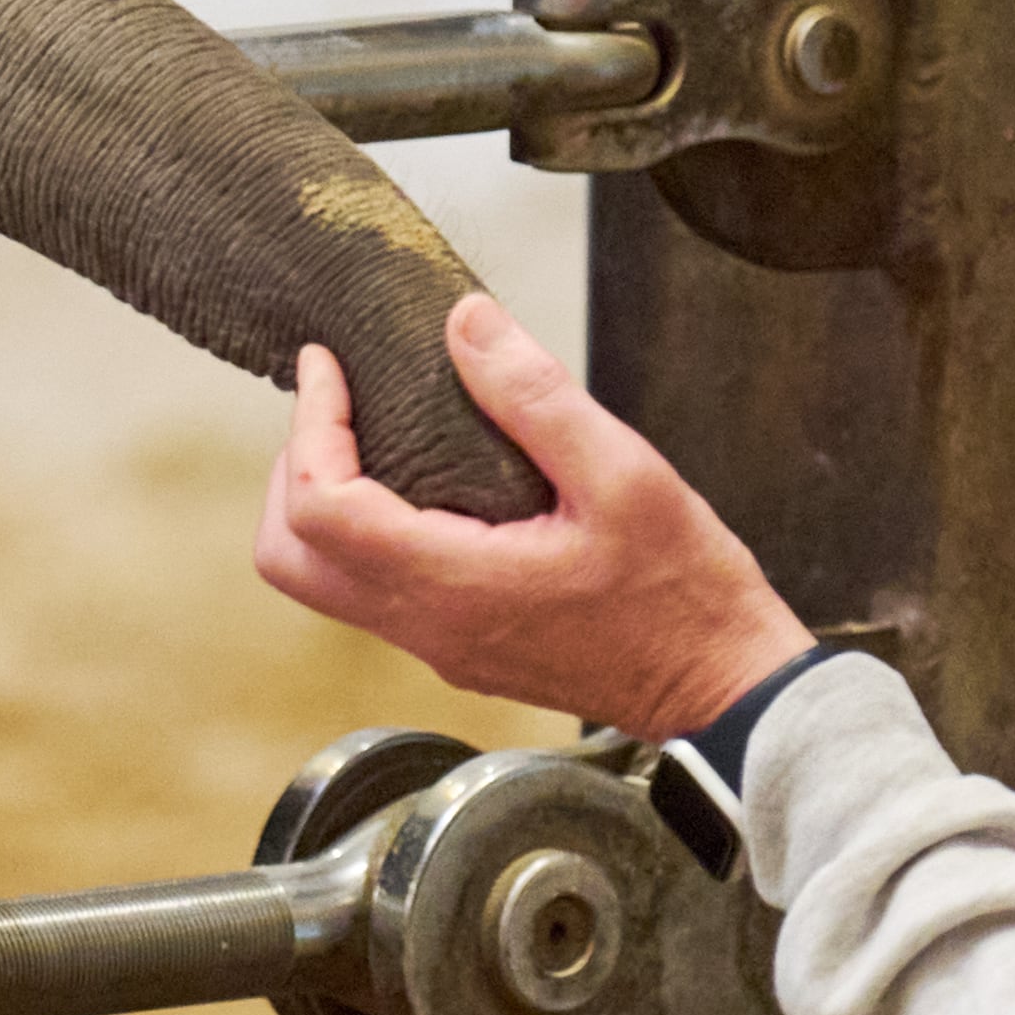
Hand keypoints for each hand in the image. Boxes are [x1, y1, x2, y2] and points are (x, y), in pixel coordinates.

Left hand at [255, 294, 813, 740]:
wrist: (723, 690)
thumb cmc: (686, 593)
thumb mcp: (624, 474)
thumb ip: (535, 397)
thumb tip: (464, 324)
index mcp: (452, 585)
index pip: (320, 509)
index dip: (309, 425)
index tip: (326, 365)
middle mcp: (429, 626)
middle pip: (291, 558)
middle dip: (294, 468)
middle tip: (335, 402)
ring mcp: (442, 644)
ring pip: (326, 581)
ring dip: (325, 500)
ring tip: (370, 430)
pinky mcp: (462, 647)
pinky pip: (375, 591)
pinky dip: (367, 528)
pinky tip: (421, 479)